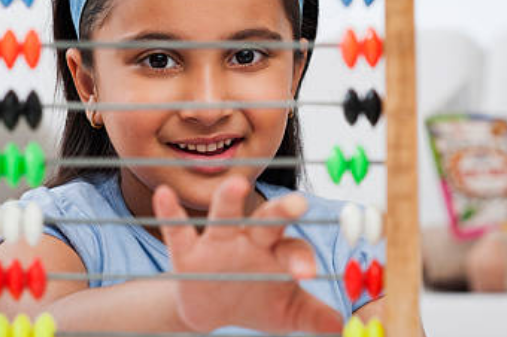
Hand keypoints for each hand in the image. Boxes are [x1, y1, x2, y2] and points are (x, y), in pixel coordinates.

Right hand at [153, 177, 342, 333]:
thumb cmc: (258, 303)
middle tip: (298, 203)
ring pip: (226, 217)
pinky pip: (178, 230)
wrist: (213, 310)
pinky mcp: (187, 253)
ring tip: (234, 184)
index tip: (307, 272)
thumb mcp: (286, 314)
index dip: (301, 258)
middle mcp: (250, 239)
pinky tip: (164, 195)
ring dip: (229, 201)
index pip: (294, 248)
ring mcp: (218, 243)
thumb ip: (313, 316)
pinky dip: (170, 213)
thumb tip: (342, 326)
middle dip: (282, 211)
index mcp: (278, 251)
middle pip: (268, 220)